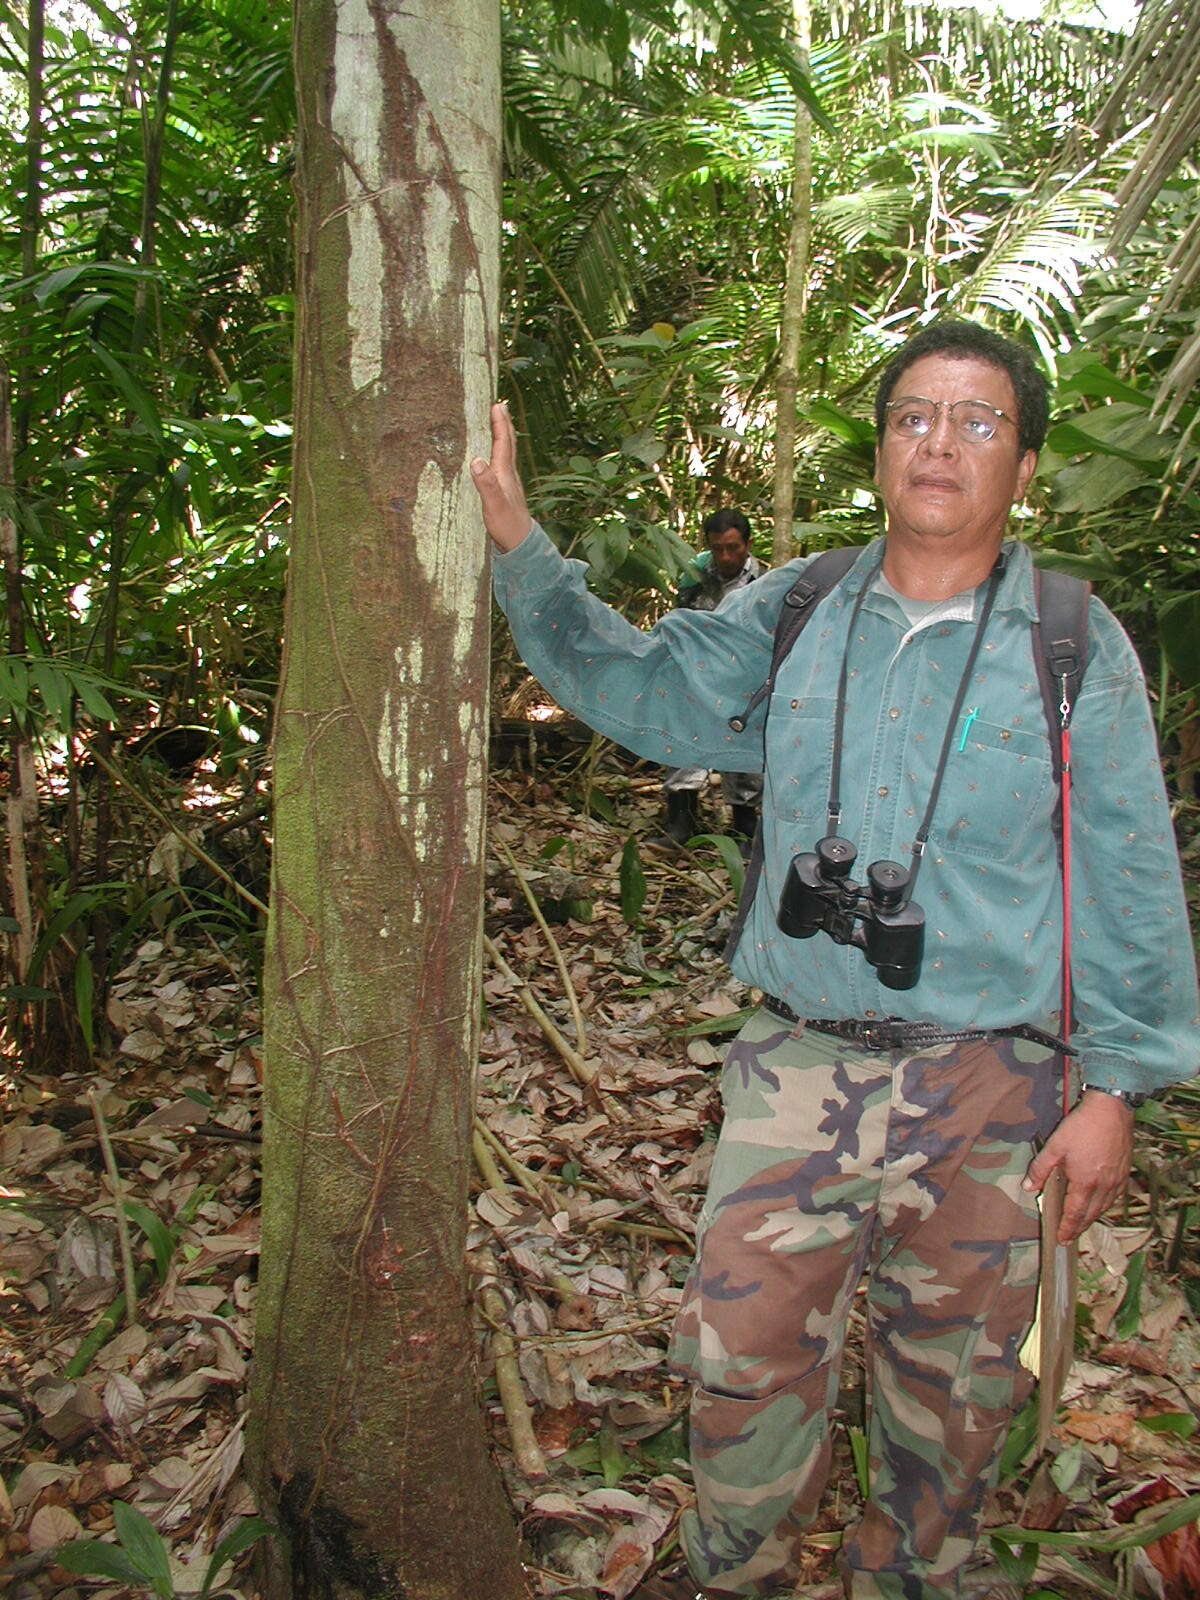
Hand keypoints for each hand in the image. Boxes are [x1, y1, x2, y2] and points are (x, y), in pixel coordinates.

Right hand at [470, 401, 532, 550]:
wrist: (521, 544)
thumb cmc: (507, 526)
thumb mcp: (493, 505)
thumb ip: (486, 483)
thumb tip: (476, 459)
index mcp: (505, 473)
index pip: (502, 443)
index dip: (499, 423)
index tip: (497, 404)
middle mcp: (508, 474)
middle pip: (507, 443)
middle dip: (503, 423)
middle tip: (499, 405)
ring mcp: (508, 482)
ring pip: (506, 453)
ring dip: (501, 436)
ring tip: (497, 423)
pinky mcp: (505, 491)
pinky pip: (501, 464)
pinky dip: (497, 453)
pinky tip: (493, 456)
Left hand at [1023, 1091, 1133, 1242]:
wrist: (1111, 1111)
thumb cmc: (1081, 1127)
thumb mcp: (1055, 1146)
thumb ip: (1040, 1169)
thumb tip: (1028, 1188)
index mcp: (1084, 1183)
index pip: (1074, 1213)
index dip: (1067, 1228)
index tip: (1061, 1239)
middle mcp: (1103, 1186)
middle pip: (1091, 1214)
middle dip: (1079, 1228)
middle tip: (1071, 1237)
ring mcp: (1117, 1180)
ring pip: (1104, 1207)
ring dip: (1093, 1218)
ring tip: (1083, 1224)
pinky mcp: (1125, 1172)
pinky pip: (1116, 1197)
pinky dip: (1106, 1205)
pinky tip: (1102, 1204)